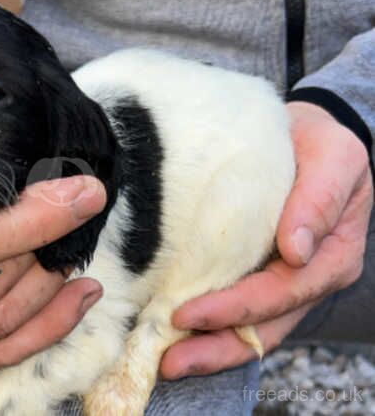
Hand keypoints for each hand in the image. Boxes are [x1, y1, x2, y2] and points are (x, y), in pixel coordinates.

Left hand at [161, 102, 372, 378]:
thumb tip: (295, 251)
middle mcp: (309, 278)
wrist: (301, 137)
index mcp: (332, 255)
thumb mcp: (333, 157)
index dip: (237, 308)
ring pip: (250, 331)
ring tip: (167, 364)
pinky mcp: (258, 275)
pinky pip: (237, 313)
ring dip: (209, 350)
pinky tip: (175, 337)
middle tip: (169, 361)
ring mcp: (283, 282)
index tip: (189, 313)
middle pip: (264, 326)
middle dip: (216, 346)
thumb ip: (320, 198)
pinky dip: (209, 330)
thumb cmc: (318, 145)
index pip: (284, 292)